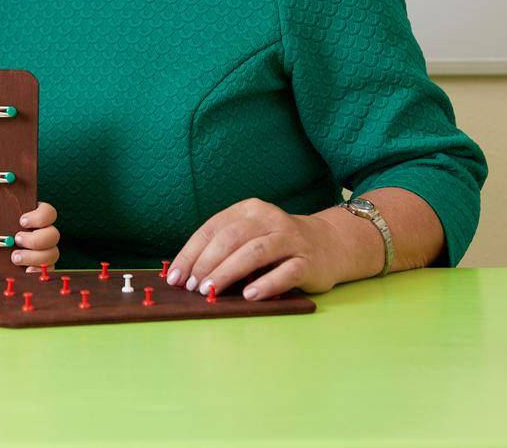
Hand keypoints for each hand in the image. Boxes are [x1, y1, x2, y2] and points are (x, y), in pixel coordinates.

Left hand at [11, 201, 59, 272]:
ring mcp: (46, 250)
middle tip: (17, 240)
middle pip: (53, 235)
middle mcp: (45, 233)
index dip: (40, 217)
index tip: (22, 221)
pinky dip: (38, 271)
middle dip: (35, 240)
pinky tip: (26, 271)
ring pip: (52, 253)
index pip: (49, 213)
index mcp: (37, 217)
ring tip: (15, 257)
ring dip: (34, 257)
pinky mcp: (43, 266)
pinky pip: (48, 269)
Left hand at [166, 198, 346, 300]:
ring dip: (228, 272)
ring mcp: (291, 239)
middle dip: (207, 263)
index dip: (191, 253)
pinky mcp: (308, 261)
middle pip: (231, 239)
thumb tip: (187, 274)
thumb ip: (224, 248)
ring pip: (255, 252)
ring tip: (211, 290)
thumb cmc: (278, 244)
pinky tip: (250, 295)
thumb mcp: (250, 236)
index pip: (213, 229)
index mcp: (248, 210)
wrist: (330, 243)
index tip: (176, 276)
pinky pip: (286, 272)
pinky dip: (266, 283)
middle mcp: (269, 219)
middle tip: (193, 287)